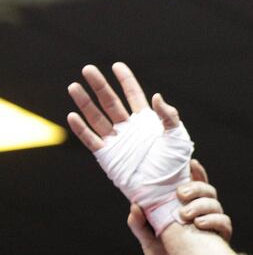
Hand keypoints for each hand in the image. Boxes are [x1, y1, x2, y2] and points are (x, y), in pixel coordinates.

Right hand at [67, 62, 193, 233]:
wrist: (166, 189)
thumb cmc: (176, 165)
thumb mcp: (178, 137)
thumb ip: (169, 116)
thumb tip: (156, 96)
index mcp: (147, 122)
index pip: (134, 95)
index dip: (126, 80)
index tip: (117, 65)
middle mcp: (129, 129)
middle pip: (110, 102)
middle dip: (99, 85)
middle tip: (88, 69)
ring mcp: (117, 142)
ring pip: (97, 117)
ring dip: (85, 103)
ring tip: (74, 87)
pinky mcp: (108, 157)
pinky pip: (91, 140)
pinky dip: (81, 129)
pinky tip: (72, 115)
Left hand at [129, 159, 232, 254]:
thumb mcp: (147, 240)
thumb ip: (140, 224)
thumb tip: (135, 205)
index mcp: (186, 208)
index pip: (193, 184)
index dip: (195, 172)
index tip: (190, 162)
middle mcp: (202, 213)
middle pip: (207, 190)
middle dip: (196, 188)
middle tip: (180, 194)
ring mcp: (213, 225)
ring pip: (215, 204)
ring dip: (201, 205)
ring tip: (186, 215)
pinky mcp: (221, 239)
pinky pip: (223, 223)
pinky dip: (213, 220)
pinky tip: (200, 224)